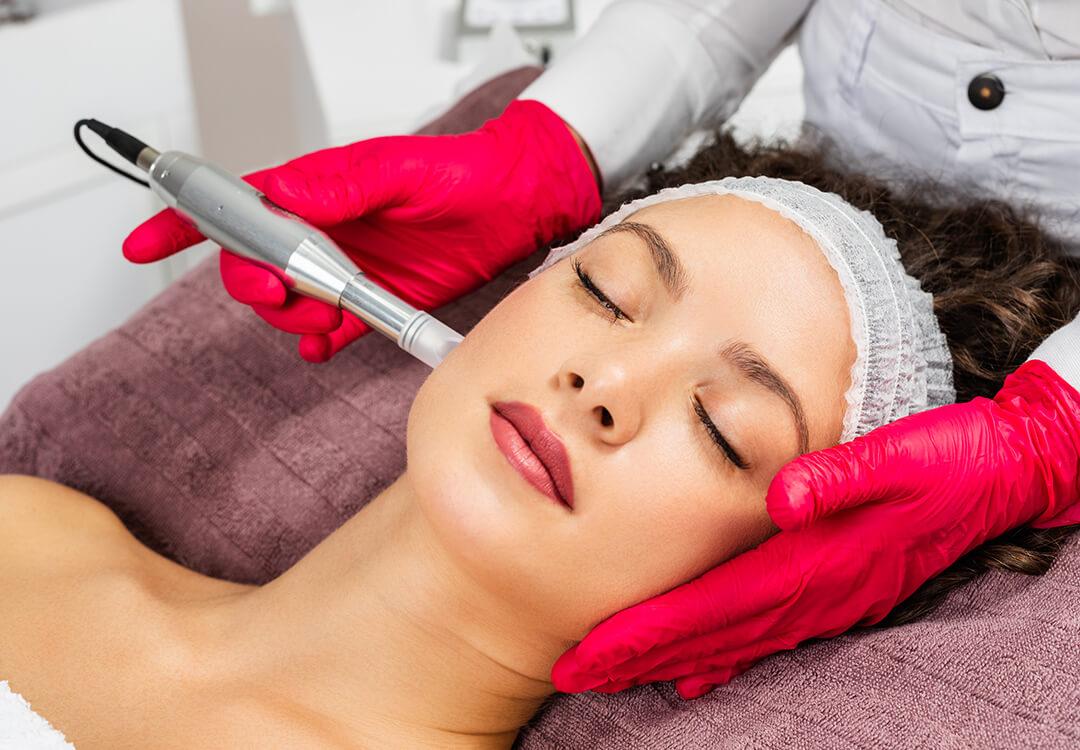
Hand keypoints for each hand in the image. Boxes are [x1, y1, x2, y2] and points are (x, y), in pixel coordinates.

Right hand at [122, 100, 600, 361]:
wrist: (517, 207)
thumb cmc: (463, 174)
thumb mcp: (399, 170)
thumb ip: (339, 186)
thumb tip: (281, 197)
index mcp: (318, 192)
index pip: (237, 205)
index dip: (183, 224)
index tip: (144, 244)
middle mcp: (325, 231)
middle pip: (253, 265)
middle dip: (254, 286)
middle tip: (285, 294)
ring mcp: (347, 269)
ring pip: (288, 304)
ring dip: (292, 319)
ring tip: (325, 317)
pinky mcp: (376, 300)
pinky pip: (329, 329)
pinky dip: (319, 342)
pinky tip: (328, 343)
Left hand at [551, 359, 1079, 698]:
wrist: (1008, 471)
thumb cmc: (952, 457)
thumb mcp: (902, 454)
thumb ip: (840, 476)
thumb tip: (779, 497)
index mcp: (817, 561)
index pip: (713, 608)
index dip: (647, 635)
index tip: (590, 652)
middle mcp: (816, 592)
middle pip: (710, 637)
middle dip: (639, 657)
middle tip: (576, 672)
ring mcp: (828, 599)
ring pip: (733, 642)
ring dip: (671, 660)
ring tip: (615, 673)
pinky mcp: (837, 590)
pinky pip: (768, 634)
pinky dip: (724, 655)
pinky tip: (697, 673)